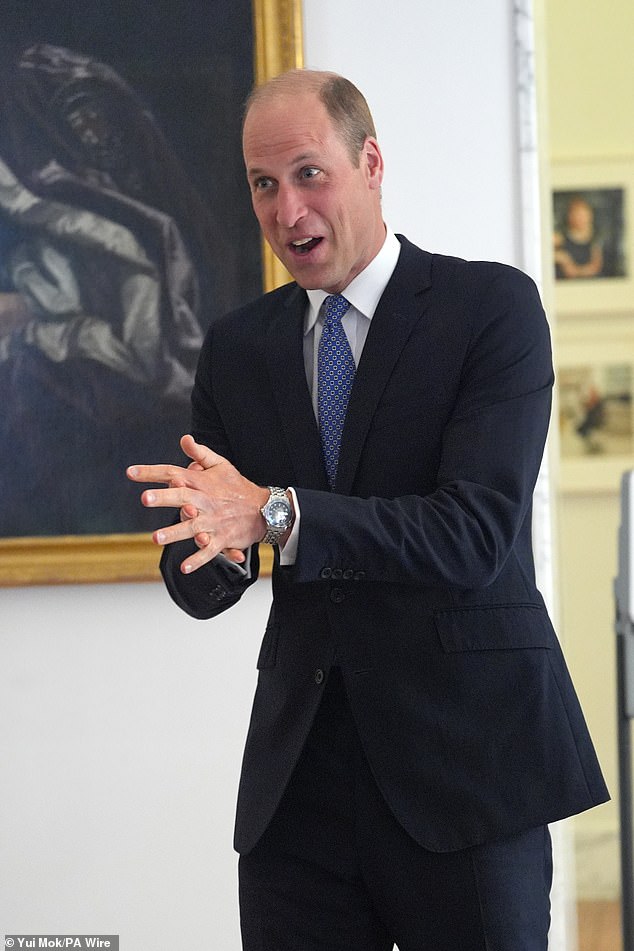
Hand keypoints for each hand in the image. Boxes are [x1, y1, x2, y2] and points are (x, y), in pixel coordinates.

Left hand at [127, 435, 268, 573]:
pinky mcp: (222, 539)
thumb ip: (199, 454)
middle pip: (182, 498)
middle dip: (164, 498)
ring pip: (192, 527)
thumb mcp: (221, 465)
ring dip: (174, 532)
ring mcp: (213, 522)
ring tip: (156, 538)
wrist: (265, 510)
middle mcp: (205, 501)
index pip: (173, 474)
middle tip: (146, 498)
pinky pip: (208, 551)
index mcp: (201, 483)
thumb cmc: (238, 487)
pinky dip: (198, 560)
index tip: (130, 473)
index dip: (151, 473)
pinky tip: (184, 567)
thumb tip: (184, 439)